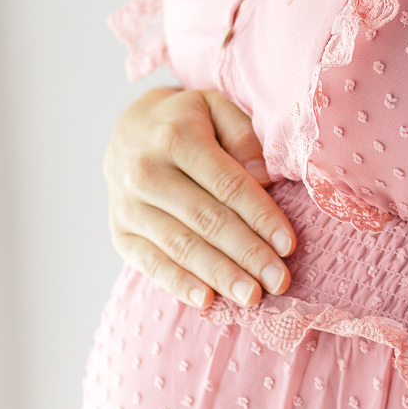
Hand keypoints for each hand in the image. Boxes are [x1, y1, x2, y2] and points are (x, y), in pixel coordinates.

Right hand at [104, 85, 295, 309]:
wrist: (129, 129)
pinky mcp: (119, 232)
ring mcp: (128, 205)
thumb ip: (244, 135)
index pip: (227, 185)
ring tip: (251, 297)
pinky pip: (150, 263)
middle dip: (247, 254)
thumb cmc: (187, 121)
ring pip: (180, 246)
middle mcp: (146, 171)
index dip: (260, 217)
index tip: (288, 245)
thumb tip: (264, 177)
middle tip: (278, 281)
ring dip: (219, 275)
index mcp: (176, 136)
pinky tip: (207, 300)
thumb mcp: (217, 108)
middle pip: (206, 220)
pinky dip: (178, 284)